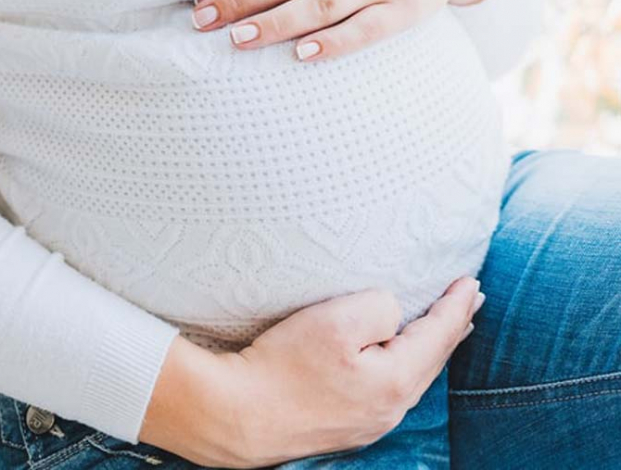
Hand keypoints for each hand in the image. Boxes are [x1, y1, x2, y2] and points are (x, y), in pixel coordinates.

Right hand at [139, 276, 484, 467]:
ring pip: (411, 377)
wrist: (236, 415)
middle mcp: (390, 409)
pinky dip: (403, 365)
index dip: (456, 305)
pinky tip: (395, 359)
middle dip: (452, 327)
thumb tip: (393, 314)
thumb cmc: (283, 365)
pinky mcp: (344, 426)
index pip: (439, 335)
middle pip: (432, 360)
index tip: (471, 281)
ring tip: (442, 328)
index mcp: (396, 381)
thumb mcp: (336, 320)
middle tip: (469, 299)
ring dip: (429, 347)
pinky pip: (388, 389)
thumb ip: (380, 307)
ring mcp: (367, 423)